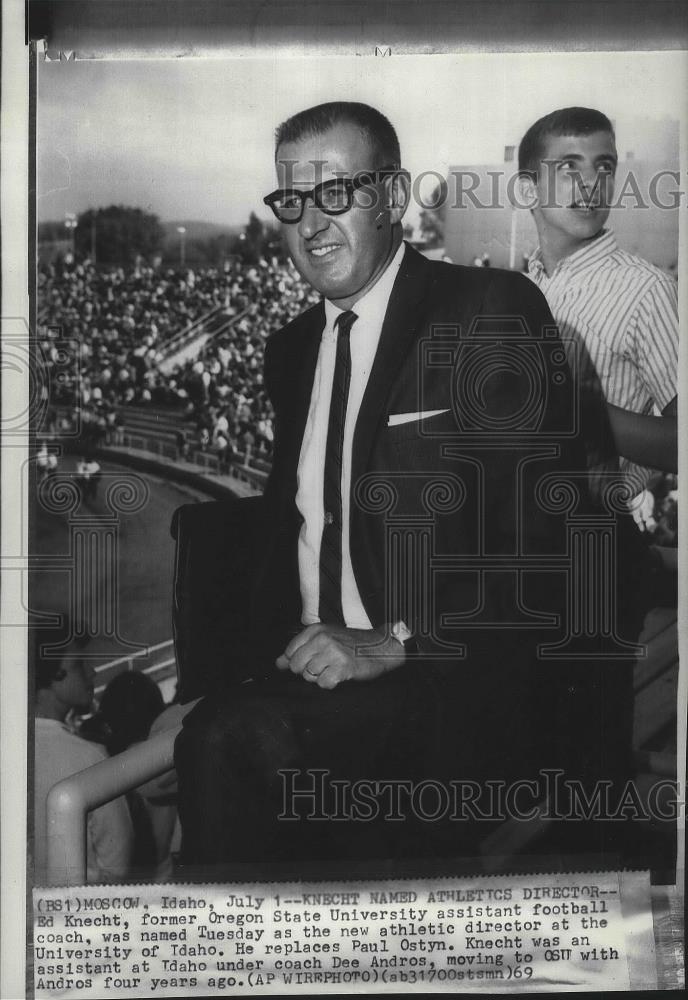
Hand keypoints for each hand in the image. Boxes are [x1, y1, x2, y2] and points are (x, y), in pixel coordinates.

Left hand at [276, 623, 404, 689]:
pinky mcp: (342, 667)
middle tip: (324, 666)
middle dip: (307, 671)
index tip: (310, 661)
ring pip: (309, 676)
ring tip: (334, 669)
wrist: (381, 646)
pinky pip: (324, 684)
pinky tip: (340, 675)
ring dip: (320, 677)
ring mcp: (332, 653)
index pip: (290, 651)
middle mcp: (322, 639)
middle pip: (296, 665)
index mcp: (316, 630)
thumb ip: (299, 650)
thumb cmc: (352, 644)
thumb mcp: (325, 639)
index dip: (297, 661)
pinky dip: (331, 683)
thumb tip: (278, 663)